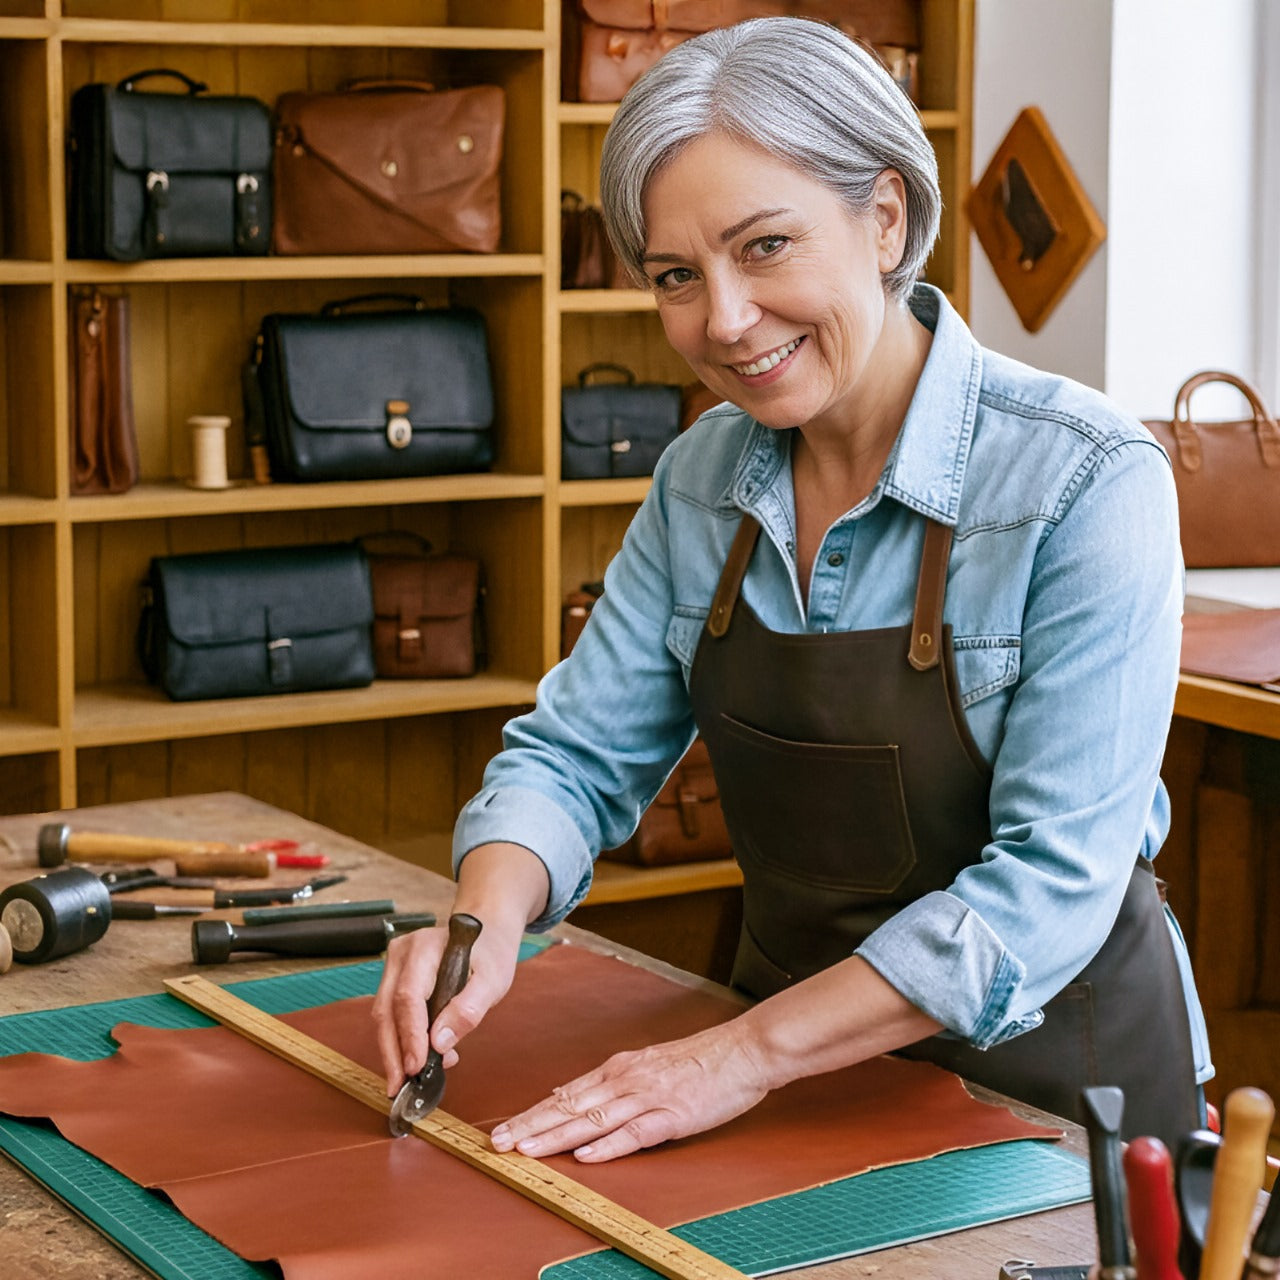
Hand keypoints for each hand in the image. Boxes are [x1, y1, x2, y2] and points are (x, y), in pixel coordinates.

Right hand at [372, 914, 521, 1091]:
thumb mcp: (493, 980)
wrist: (487, 931)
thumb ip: (468, 1009)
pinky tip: (419, 1058)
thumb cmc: (491, 952)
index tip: (416, 1067)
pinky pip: (392, 1013)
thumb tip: (440, 1043)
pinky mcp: (395, 978)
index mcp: (425, 947)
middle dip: (393, 1052)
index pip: (408, 996)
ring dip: (395, 1050)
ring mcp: (395, 965)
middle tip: (401, 1086)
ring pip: (384, 1015)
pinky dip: (402, 1039)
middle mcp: (402, 954)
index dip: (410, 1036)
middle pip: (387, 1010)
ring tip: (412, 1078)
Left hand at [489, 1018, 769, 1162]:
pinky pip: (635, 1132)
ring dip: (557, 1136)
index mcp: (619, 1069)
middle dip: (531, 1125)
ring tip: (526, 1150)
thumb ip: (610, 1082)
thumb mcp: (647, 1064)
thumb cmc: (700, 1061)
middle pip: (570, 1106)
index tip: (503, 1129)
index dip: (532, 1113)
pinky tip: (586, 1155)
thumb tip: (569, 1096)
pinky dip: (609, 1145)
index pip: (566, 1094)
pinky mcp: (672, 1115)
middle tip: (497, 1143)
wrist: (742, 1050)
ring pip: (593, 1119)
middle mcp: (626, 1080)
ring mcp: (648, 1097)